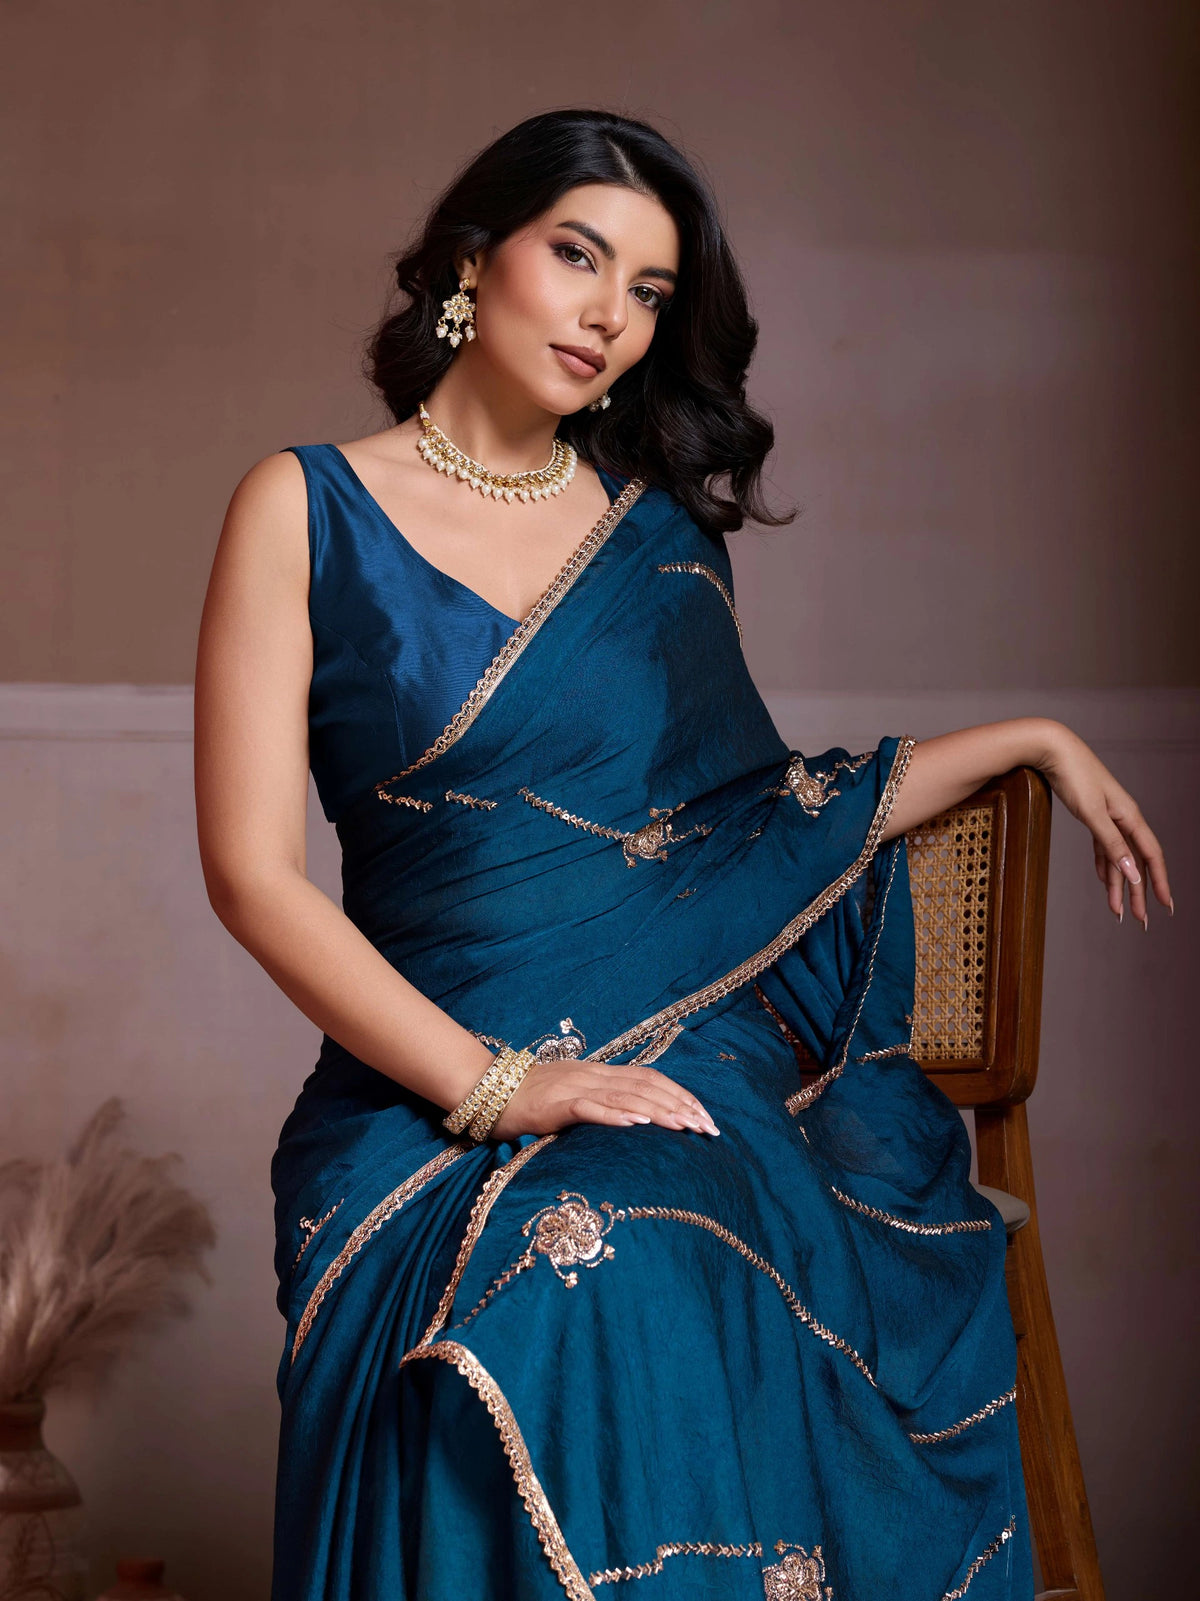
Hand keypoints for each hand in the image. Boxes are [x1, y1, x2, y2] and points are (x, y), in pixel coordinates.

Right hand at [488, 1057, 720, 1141]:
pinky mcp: (555, 1105)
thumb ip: (599, 1103)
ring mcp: (574, 1088)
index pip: (650, 1078)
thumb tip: (633, 1118)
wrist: (486, 1091)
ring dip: (660, 1110)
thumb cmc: (528, 1100)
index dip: (680, 1094)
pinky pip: (590, 1108)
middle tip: (708, 1127)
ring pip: (626, 1095)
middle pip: (646, 1086)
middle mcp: (592, 1075)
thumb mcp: (571, 1097)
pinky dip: (616, 1114)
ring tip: (686, 1126)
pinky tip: (638, 1124)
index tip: (705, 1115)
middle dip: (681, 1105)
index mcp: (599, 1073)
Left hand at [1038, 722, 1172, 926]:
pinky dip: (1104, 866)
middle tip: (1140, 921)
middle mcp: (1124, 817)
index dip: (1159, 882)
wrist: (1052, 749)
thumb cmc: (1073, 776)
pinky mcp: (1092, 815)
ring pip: (1118, 857)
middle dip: (1138, 892)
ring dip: (1119, 885)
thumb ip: (1112, 843)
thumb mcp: (1092, 814)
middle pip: (1136, 861)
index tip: (1165, 905)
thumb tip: (1133, 871)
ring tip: (1118, 911)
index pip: (1151, 855)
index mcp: (1130, 816)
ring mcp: (1108, 816)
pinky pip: (1104, 847)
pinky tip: (1105, 881)